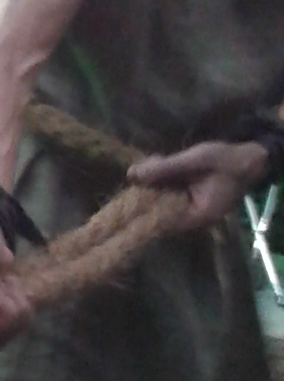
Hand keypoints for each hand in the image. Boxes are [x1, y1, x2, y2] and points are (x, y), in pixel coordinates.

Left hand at [128, 139, 267, 230]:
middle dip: (148, 188)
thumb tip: (130, 175)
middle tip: (146, 166)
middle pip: (157, 210)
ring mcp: (190, 212)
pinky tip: (160, 162)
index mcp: (197, 217)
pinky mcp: (188, 201)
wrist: (249, 160)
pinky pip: (168, 194)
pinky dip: (163, 179)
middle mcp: (192, 220)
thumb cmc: (227, 161)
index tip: (133, 188)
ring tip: (157, 160)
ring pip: (160, 200)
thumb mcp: (196, 160)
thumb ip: (165, 168)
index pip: (159, 221)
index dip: (143, 205)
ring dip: (154, 181)